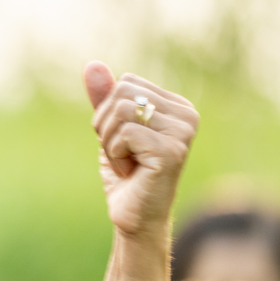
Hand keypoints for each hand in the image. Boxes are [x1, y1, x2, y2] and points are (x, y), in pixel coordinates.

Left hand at [83, 63, 197, 243]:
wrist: (133, 216)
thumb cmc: (125, 174)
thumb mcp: (109, 130)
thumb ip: (104, 97)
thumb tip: (92, 65)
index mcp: (177, 105)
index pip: (126, 82)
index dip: (108, 113)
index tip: (123, 141)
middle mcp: (187, 115)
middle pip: (122, 93)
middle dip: (106, 126)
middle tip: (122, 153)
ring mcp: (183, 132)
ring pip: (121, 111)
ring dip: (110, 142)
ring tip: (127, 163)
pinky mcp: (171, 151)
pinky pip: (124, 133)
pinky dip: (115, 155)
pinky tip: (130, 171)